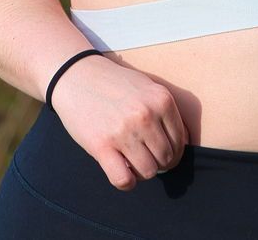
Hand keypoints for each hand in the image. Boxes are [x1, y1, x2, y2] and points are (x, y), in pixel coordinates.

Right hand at [49, 54, 188, 191]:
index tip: (162, 153)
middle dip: (159, 163)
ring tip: (132, 162)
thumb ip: (164, 112)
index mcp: (161, 100)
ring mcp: (124, 132)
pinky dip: (126, 182)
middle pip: (166, 158)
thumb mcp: (147, 87)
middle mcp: (146, 116)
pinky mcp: (101, 146)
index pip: (180, 141)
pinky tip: (121, 171)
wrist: (76, 76)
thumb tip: (181, 143)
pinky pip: (124, 180)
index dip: (173, 152)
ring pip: (148, 171)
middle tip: (146, 157)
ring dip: (142, 172)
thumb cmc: (113, 83)